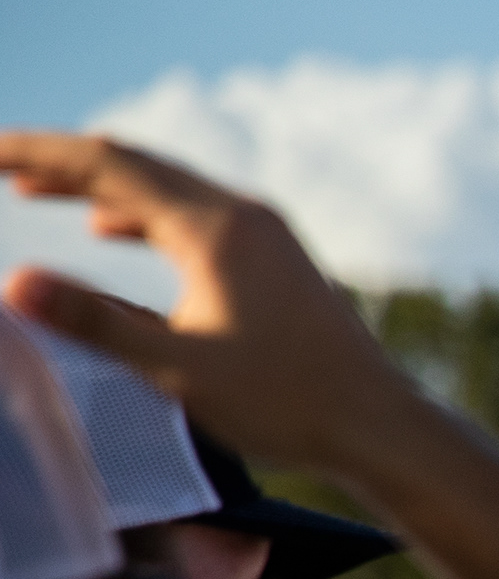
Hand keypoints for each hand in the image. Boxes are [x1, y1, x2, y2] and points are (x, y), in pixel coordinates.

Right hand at [0, 133, 424, 474]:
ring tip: (35, 190)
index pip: (106, 163)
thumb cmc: (287, 404)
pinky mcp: (276, 258)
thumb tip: (12, 283)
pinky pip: (193, 216)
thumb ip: (94, 323)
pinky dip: (141, 214)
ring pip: (165, 188)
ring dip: (98, 187)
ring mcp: (266, 233)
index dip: (37, 152)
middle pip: (134, 163)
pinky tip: (109, 231)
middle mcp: (243, 214)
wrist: (381, 426)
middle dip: (60, 161)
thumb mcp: (178, 369)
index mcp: (215, 228)